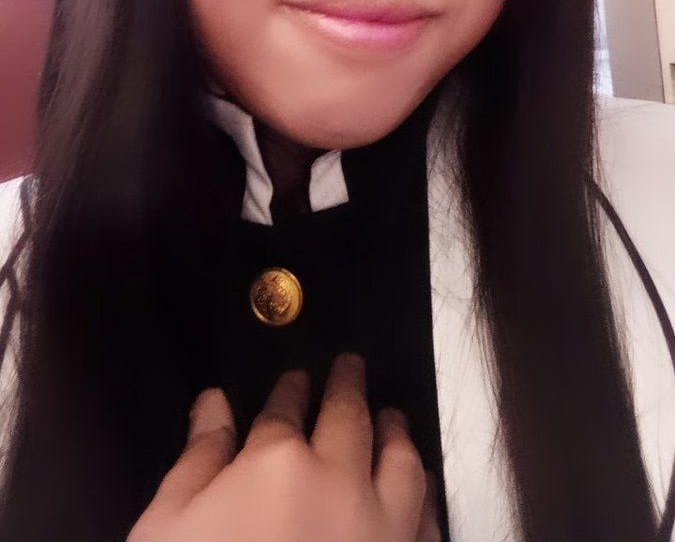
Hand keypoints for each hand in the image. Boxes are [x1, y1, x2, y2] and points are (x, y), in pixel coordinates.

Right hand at [128, 353, 441, 541]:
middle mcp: (340, 481)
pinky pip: (427, 522)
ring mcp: (382, 528)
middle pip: (350, 419)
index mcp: (277, 463)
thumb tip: (212, 407)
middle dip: (349, 387)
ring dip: (397, 432)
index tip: (297, 378)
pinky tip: (420, 491)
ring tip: (394, 417)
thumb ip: (197, 461)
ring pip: (401, 462)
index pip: (286, 410)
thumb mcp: (168, 526)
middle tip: (352, 367)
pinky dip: (425, 498)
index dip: (292, 389)